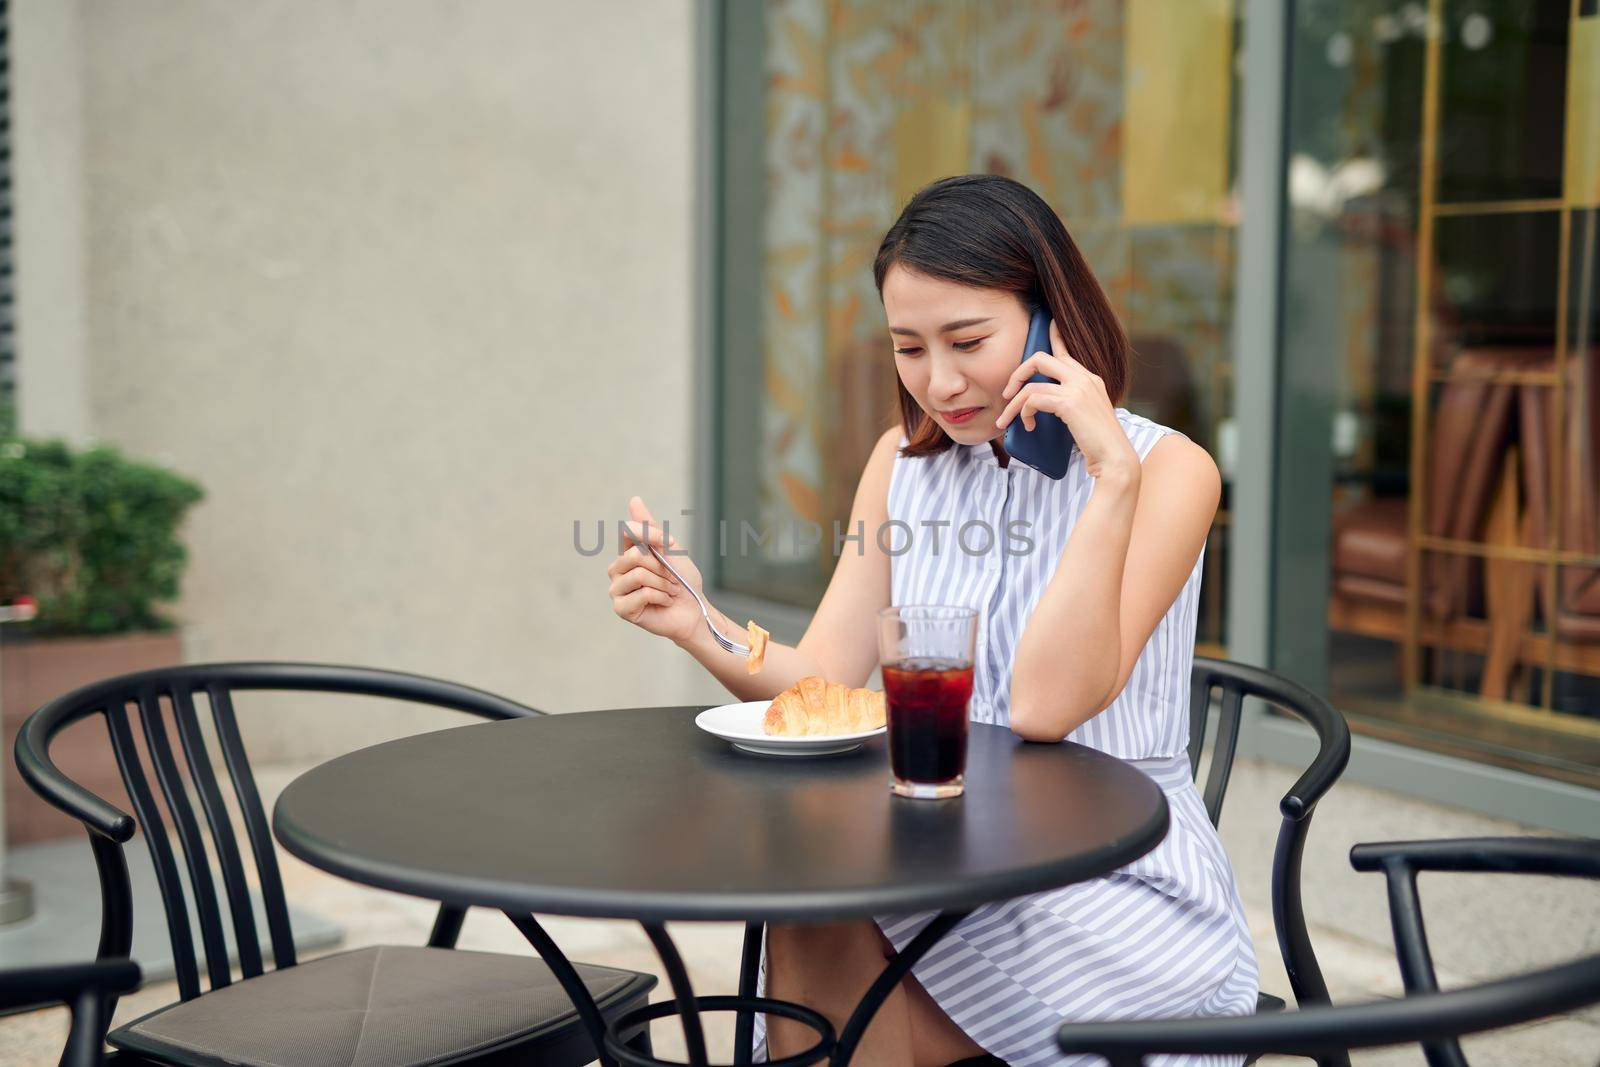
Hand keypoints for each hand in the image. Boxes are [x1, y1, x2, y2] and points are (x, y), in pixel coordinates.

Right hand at [607, 496, 706, 645]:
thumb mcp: (670, 549)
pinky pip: (642, 593)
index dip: (653, 536)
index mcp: (627, 553)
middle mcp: (618, 570)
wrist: (694, 610)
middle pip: (635, 556)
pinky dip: (661, 597)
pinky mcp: (621, 609)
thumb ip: (649, 528)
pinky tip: (664, 603)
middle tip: (672, 579)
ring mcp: (617, 590)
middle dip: (662, 567)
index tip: (669, 544)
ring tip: (670, 592)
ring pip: (639, 575)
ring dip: (664, 584)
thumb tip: (634, 500)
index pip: (629, 531)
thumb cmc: (683, 581)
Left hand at [994, 319, 1139, 482]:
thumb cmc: (1098, 444)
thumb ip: (1070, 402)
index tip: (1046, 323)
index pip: (1066, 351)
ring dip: (1013, 404)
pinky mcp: (1070, 404)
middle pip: (1041, 358)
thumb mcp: (1085, 416)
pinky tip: (1027, 426)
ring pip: (1031, 385)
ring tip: (1006, 420)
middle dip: (1018, 373)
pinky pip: (1034, 400)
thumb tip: (1042, 402)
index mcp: (1090, 379)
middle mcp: (1085, 379)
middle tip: (1007, 393)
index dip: (1054, 335)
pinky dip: (1024, 413)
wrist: (1114, 458)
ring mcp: (1078, 389)